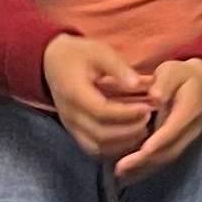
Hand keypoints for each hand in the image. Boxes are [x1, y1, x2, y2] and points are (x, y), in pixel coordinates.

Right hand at [42, 33, 152, 161]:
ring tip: (144, 127)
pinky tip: (132, 136)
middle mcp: (70, 115)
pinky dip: (115, 148)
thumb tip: (138, 84)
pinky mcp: (75, 133)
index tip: (147, 107)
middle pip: (100, 135)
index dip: (127, 113)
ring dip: (123, 143)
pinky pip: (95, 149)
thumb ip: (118, 68)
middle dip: (129, 130)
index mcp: (74, 93)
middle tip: (149, 118)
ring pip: (98, 147)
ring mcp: (71, 126)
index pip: (101, 111)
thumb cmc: (79, 55)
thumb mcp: (99, 51)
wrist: (52, 63)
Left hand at [116, 58, 201, 180]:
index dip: (158, 142)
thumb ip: (164, 82)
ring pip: (167, 158)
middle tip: (121, 168)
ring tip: (121, 174)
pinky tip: (130, 174)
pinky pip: (165, 159)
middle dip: (146, 162)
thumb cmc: (183, 76)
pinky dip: (147, 168)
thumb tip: (155, 96)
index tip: (141, 151)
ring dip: (144, 169)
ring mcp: (187, 140)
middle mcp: (191, 130)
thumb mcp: (173, 70)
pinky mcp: (180, 144)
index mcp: (190, 110)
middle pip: (170, 150)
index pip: (173, 130)